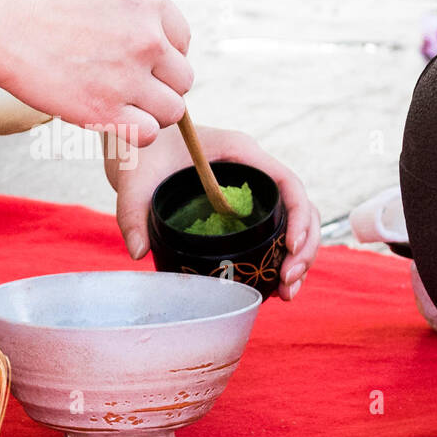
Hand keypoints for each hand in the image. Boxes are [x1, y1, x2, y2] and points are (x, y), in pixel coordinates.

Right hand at [0, 0, 193, 144]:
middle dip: (161, 84)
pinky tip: (115, 121)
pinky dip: (136, 132)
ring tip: (125, 106)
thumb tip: (147, 19)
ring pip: (172, 109)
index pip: (182, 39)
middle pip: (182, 77)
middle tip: (132, 86)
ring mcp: (129, 75)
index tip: (143, 61)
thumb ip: (129, 1)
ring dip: (153, 112)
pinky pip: (148, 133)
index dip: (165, 54)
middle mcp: (148, 37)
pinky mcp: (106, 109)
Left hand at [106, 125, 318, 300]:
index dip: (299, 217)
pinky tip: (274, 285)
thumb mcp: (134, 178)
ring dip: (298, 259)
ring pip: (292, 224)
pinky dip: (280, 259)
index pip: (289, 184)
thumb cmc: (140, 150)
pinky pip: (273, 232)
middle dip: (303, 248)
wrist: (135, 143)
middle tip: (286, 283)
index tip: (289, 248)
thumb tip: (139, 253)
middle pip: (300, 209)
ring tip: (285, 294)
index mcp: (241, 153)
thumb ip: (132, 212)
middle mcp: (254, 171)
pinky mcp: (243, 209)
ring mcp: (251, 191)